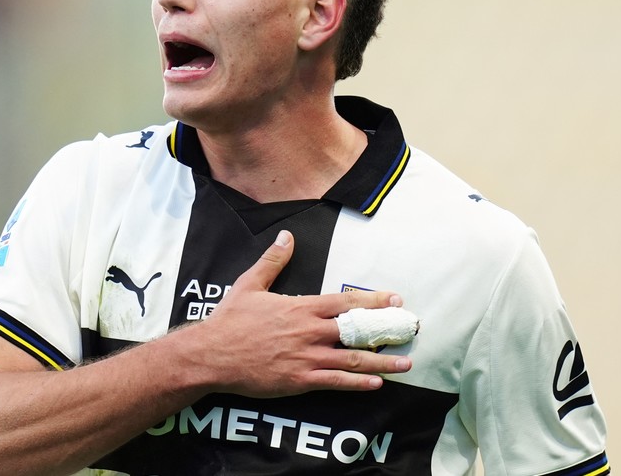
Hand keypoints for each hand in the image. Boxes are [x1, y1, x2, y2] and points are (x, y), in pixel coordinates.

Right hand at [187, 230, 411, 397]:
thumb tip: (286, 237)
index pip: (345, 302)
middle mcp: (309, 332)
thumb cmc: (229, 320)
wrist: (212, 355)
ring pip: (353, 359)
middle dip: (385, 330)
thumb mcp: (249, 284)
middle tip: (408, 329)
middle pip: (357, 331)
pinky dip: (358, 383)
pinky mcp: (300, 380)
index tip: (394, 300)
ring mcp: (307, 358)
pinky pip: (336, 382)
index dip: (373, 301)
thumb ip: (272, 261)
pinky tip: (376, 383)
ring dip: (382, 361)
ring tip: (405, 362)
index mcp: (300, 308)